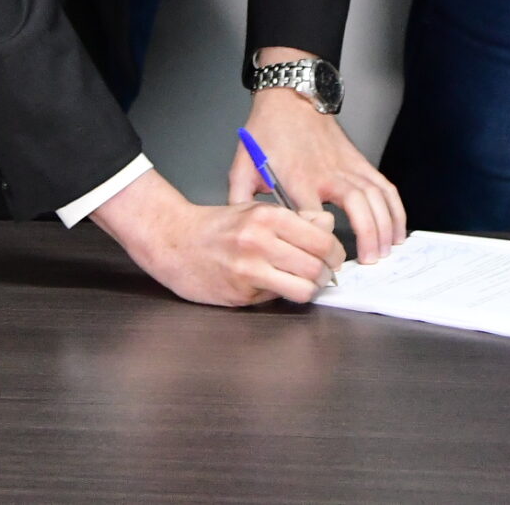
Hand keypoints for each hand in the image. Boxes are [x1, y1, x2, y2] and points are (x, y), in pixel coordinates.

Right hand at [90, 169, 343, 305]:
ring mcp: (249, 269)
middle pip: (317, 265)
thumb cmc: (217, 226)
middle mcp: (259, 241)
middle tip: (324, 273)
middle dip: (327, 273)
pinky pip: (278, 299)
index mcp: (268, 216)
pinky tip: (277, 286)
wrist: (175, 241)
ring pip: (303, 288)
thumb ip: (296, 218)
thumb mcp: (257, 210)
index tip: (333, 256)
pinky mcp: (240, 293)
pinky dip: (284, 294)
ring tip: (306, 282)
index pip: (322, 239)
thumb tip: (328, 225)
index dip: (335, 252)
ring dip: (311, 288)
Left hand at [228, 54, 407, 263]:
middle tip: (369, 263)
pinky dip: (395, 208)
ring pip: (375, 198)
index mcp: (297, 179)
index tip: (322, 262)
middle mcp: (327, 173)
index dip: (320, 241)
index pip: (312, 217)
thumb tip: (240, 229)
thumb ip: (240, 199)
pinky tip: (397, 229)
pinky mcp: (360, 161)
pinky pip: (384, 186)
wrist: (289, 97)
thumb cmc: (267, 131)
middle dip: (366, 237)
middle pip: (356, 207)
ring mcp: (347, 166)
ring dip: (385, 226)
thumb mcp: (243, 165)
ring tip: (385, 252)